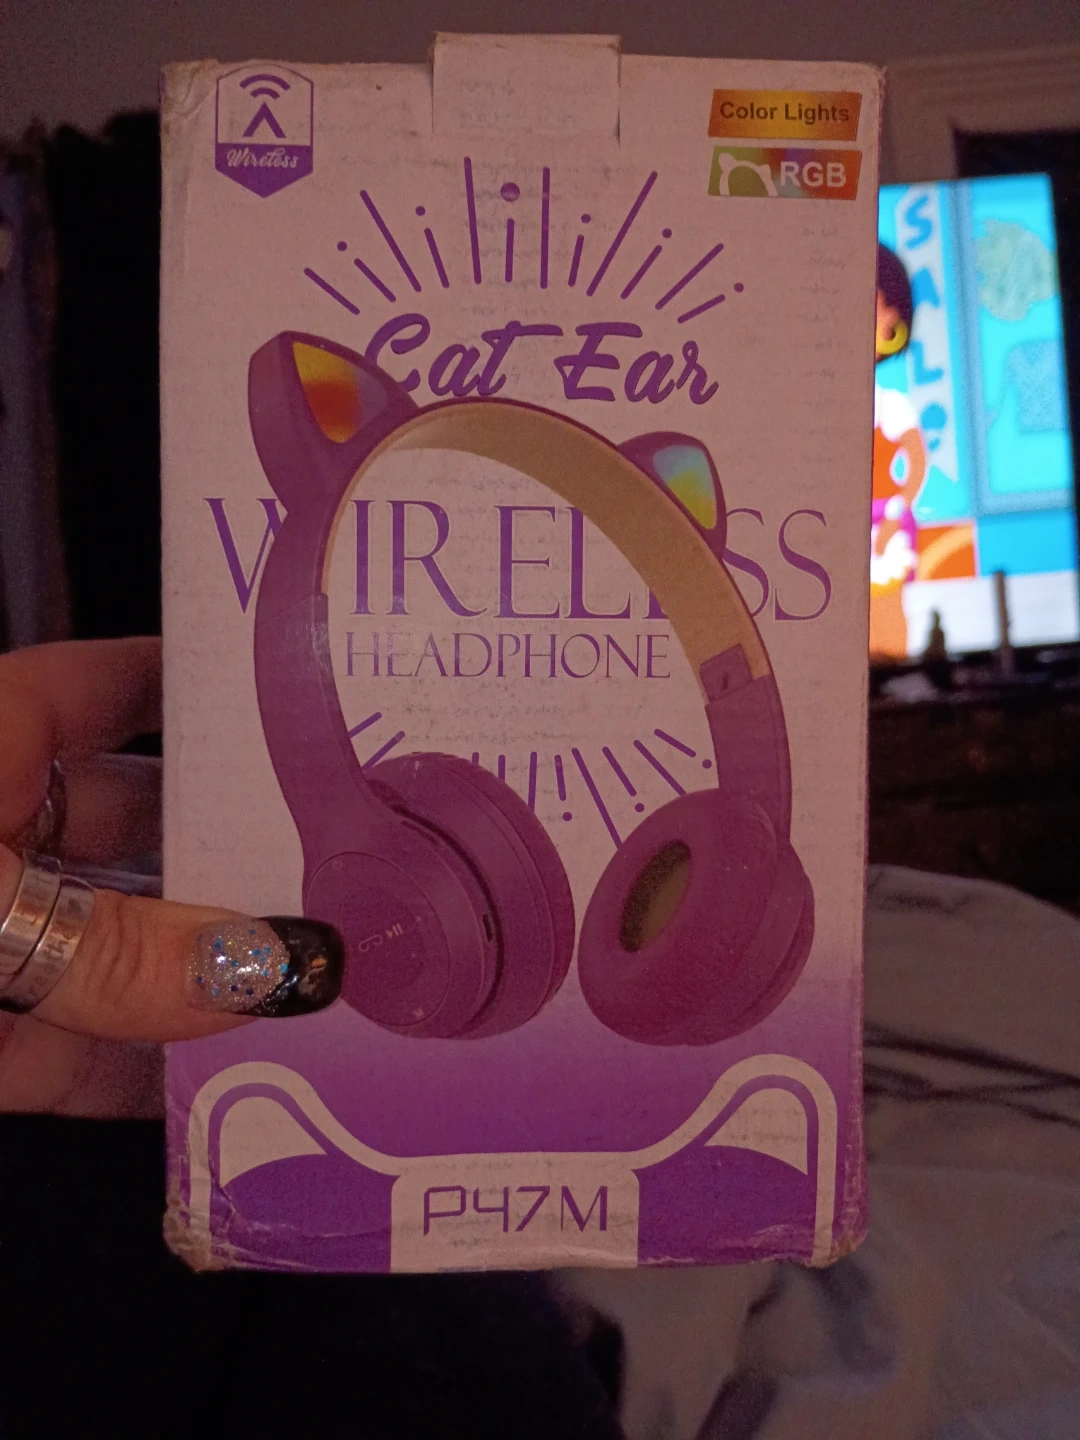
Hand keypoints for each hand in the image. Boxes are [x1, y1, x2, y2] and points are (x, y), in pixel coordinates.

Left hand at [0, 639, 342, 1114]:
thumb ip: (118, 949)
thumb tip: (287, 968)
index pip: (108, 686)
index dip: (207, 688)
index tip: (314, 708)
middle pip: (137, 829)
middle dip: (240, 859)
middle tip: (356, 880)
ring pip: (114, 949)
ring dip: (205, 983)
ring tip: (325, 999)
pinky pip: (68, 1052)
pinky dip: (138, 1073)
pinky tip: (229, 1093)